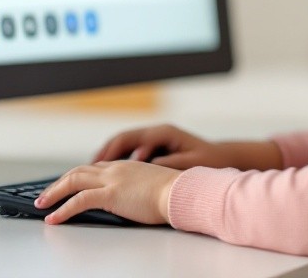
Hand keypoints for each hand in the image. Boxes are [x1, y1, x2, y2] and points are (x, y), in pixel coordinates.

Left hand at [36, 160, 180, 224]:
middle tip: (46, 195)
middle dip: (59, 183)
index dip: (77, 177)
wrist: (182, 192)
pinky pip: (79, 200)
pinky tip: (54, 218)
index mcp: (125, 166)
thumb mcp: (152, 187)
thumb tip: (134, 200)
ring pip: (73, 181)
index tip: (66, 185)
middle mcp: (115, 169)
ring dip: (54, 193)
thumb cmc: (174, 193)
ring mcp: (112, 180)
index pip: (94, 168)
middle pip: (78, 171)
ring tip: (42, 204)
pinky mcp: (111, 194)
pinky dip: (63, 209)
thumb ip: (138, 189)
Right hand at [92, 123, 282, 171]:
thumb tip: (147, 162)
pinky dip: (118, 160)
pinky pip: (130, 151)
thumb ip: (168, 162)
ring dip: (108, 157)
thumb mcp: (190, 162)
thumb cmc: (208, 160)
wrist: (222, 158)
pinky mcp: (155, 147)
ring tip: (91, 172)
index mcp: (163, 132)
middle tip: (86, 168)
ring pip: (124, 144)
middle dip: (103, 153)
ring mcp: (155, 139)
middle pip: (122, 138)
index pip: (130, 138)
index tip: (99, 164)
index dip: (113, 151)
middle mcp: (156, 132)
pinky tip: (109, 174)